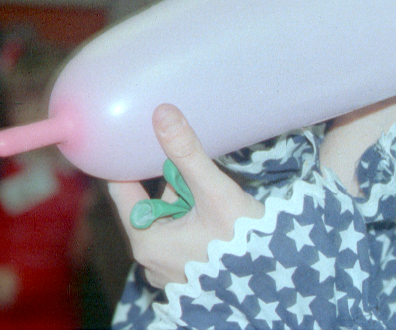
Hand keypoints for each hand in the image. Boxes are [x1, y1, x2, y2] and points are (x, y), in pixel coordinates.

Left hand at [108, 104, 264, 288]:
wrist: (273, 282)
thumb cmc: (242, 240)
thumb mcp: (215, 192)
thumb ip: (187, 153)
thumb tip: (163, 113)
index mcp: (146, 242)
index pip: (122, 190)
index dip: (130, 162)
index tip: (141, 138)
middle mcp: (150, 261)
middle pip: (154, 204)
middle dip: (177, 187)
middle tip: (204, 182)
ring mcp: (168, 272)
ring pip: (171, 221)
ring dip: (190, 206)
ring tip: (218, 206)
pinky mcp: (187, 276)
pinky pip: (183, 239)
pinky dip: (198, 225)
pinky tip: (220, 224)